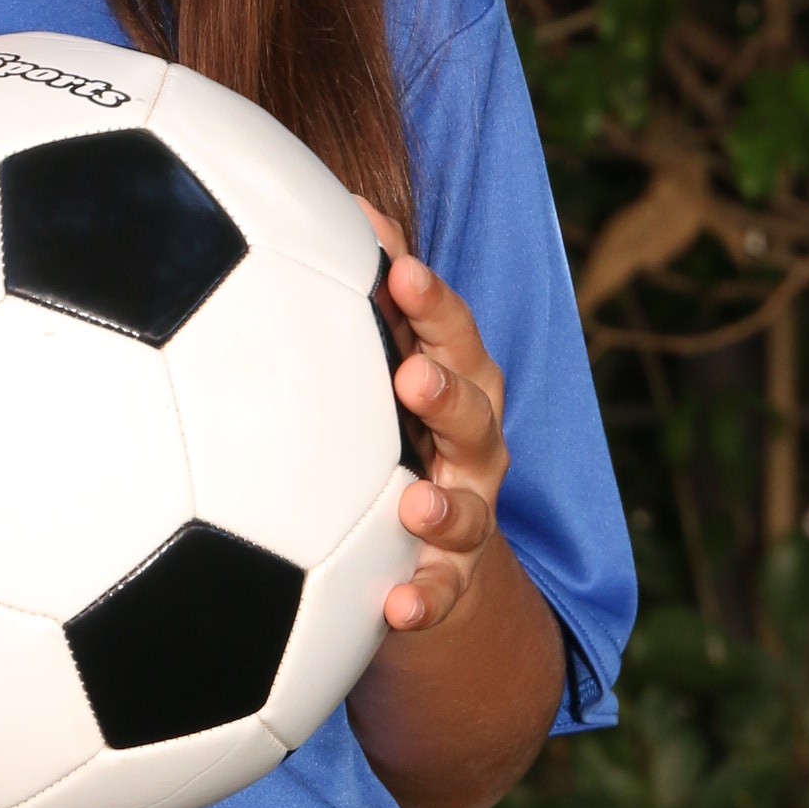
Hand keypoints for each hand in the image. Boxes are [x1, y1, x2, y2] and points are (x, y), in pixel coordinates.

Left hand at [362, 214, 509, 640]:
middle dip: (449, 389)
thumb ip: (361, 292)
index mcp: (453, 380)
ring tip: (415, 499)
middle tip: (414, 375)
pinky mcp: (450, 576)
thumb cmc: (389, 425)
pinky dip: (422, 602)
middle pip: (476, 411)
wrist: (423, 544)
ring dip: (445, 501)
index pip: (450, 331)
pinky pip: (441, 593)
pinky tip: (393, 610)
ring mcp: (467, 510)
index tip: (399, 270)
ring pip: (469, 505)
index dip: (431, 301)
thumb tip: (332, 197)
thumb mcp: (380, 360)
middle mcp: (471, 442)